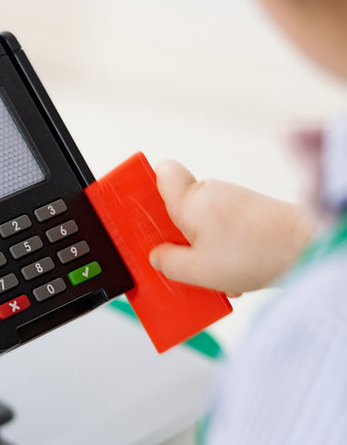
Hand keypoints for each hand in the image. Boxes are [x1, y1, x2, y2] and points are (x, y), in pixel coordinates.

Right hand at [148, 160, 316, 295]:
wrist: (305, 248)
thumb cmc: (255, 253)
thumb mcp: (197, 270)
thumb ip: (167, 263)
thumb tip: (157, 257)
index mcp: (190, 199)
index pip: (160, 172)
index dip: (146, 190)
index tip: (140, 213)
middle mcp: (210, 192)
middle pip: (177, 205)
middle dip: (173, 233)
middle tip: (170, 256)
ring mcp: (231, 200)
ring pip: (200, 220)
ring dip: (198, 245)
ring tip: (205, 272)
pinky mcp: (248, 211)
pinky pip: (220, 227)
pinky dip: (219, 247)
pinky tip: (225, 270)